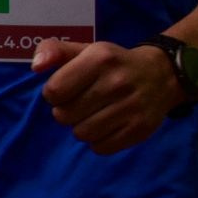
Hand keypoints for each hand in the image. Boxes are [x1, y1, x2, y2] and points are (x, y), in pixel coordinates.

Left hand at [33, 39, 182, 154]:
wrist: (162, 76)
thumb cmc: (114, 64)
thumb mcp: (86, 50)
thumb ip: (54, 50)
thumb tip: (36, 67)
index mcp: (100, 58)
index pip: (54, 91)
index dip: (54, 94)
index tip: (67, 89)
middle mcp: (117, 82)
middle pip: (65, 115)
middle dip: (67, 111)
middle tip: (82, 103)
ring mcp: (131, 108)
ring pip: (82, 134)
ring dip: (82, 127)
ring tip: (94, 115)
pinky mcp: (139, 129)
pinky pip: (101, 148)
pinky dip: (99, 140)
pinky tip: (108, 126)